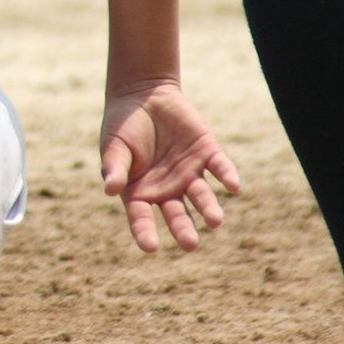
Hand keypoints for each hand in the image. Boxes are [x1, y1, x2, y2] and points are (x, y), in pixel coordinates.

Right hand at [100, 78, 240, 253]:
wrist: (143, 95)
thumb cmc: (122, 125)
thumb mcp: (114, 145)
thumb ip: (115, 167)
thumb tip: (110, 189)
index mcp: (140, 191)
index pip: (142, 217)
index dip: (144, 232)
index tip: (150, 248)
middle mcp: (167, 189)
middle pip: (178, 214)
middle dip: (184, 229)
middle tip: (190, 243)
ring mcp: (189, 172)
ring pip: (202, 196)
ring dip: (209, 208)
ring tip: (215, 221)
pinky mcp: (207, 153)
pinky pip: (219, 167)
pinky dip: (226, 175)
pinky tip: (233, 185)